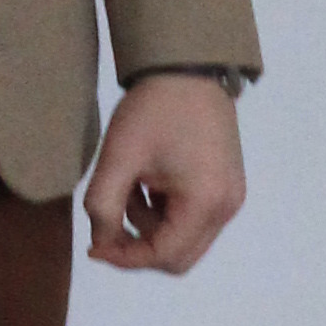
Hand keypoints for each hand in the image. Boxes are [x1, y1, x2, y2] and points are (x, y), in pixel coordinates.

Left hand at [83, 73, 247, 276]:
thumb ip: (103, 208)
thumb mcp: (118, 158)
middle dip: (139, 246)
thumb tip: (101, 245)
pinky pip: (195, 219)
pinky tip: (147, 183)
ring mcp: (231, 197)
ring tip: (129, 188)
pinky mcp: (227, 185)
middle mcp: (226, 207)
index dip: (124, 258)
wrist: (188, 66)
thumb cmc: (153, 109)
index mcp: (205, 202)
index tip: (93, 246)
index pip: (163, 255)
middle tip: (110, 220)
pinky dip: (166, 213)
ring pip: (186, 240)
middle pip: (179, 257)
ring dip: (151, 227)